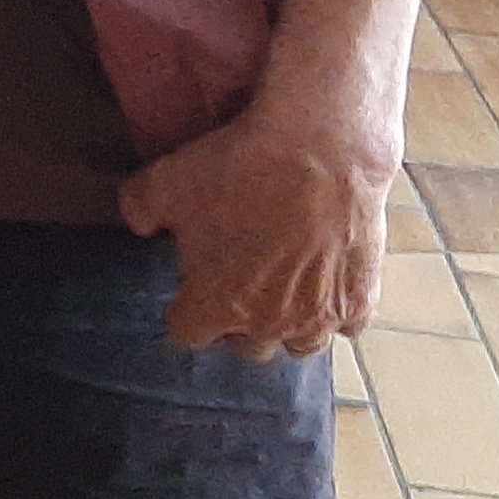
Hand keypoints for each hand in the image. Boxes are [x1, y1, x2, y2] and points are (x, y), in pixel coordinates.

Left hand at [116, 101, 394, 358]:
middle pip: (248, 347)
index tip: (191, 287)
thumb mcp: (165, 180)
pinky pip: (348, 326)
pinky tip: (330, 282)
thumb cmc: (238, 168)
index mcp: (216, 304)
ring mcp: (319, 317)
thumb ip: (139, 209)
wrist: (320, 150)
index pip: (188, 333)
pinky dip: (338, 312)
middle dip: (240, 322)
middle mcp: (268, 324)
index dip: (186, 309)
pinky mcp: (361, 301)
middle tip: (241, 283)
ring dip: (290, 324)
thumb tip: (138, 224)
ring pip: (301, 345)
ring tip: (285, 290)